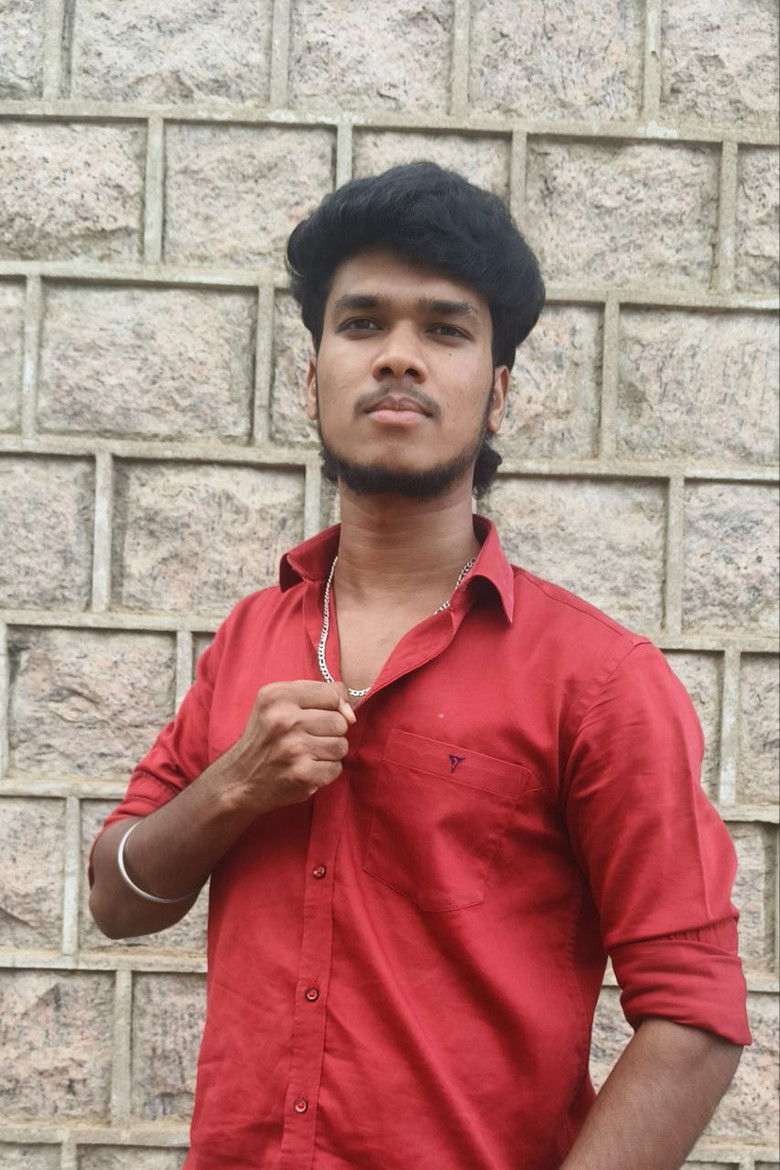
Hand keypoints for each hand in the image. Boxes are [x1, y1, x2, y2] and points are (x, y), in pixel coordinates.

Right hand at [218, 680, 355, 813]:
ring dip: (329, 753)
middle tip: (307, 739)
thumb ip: (318, 696)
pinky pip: (336, 768)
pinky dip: (325, 772)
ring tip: (307, 754)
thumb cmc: (265, 738)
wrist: (238, 780)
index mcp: (277, 696)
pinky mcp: (302, 775)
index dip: (333, 706)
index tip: (319, 716)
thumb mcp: (278, 704)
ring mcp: (294, 748)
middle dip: (330, 732)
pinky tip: (306, 770)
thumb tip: (351, 714)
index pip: (332, 693)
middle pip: (340, 721)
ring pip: (341, 745)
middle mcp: (284, 720)